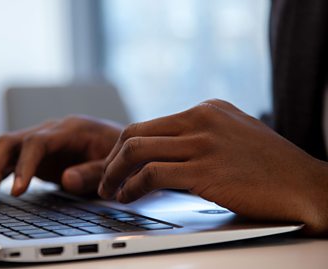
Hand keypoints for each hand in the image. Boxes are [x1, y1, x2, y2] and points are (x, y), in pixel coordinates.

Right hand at [0, 115, 121, 204]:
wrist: (121, 145)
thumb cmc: (119, 154)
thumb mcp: (112, 165)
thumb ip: (92, 172)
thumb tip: (66, 180)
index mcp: (70, 129)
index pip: (37, 142)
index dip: (24, 166)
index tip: (17, 192)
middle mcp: (50, 131)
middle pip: (11, 142)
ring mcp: (40, 140)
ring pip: (3, 151)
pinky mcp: (35, 153)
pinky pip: (8, 161)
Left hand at [98, 99, 327, 234]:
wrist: (308, 187)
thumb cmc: (272, 168)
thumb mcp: (234, 136)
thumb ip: (202, 136)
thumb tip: (167, 151)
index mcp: (207, 109)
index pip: (150, 123)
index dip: (125, 147)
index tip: (117, 165)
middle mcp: (202, 119)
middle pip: (135, 131)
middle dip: (112, 158)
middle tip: (105, 179)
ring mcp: (204, 143)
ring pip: (138, 149)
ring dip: (115, 173)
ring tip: (110, 191)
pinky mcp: (205, 170)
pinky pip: (152, 174)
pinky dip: (133, 187)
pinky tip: (130, 197)